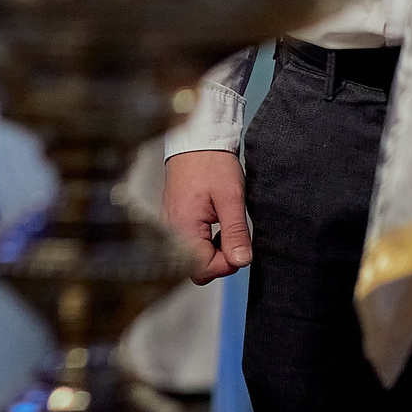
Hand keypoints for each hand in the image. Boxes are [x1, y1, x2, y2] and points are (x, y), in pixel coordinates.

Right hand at [161, 149, 251, 282]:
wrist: (196, 142)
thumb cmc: (212, 165)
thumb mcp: (232, 198)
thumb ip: (236, 233)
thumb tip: (241, 262)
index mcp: (183, 227)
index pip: (203, 270)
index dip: (227, 264)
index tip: (240, 246)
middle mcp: (171, 230)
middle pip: (195, 268)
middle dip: (219, 260)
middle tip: (234, 238)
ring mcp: (169, 226)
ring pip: (192, 258)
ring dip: (212, 251)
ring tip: (224, 227)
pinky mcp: (172, 221)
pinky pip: (187, 245)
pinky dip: (204, 242)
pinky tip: (213, 225)